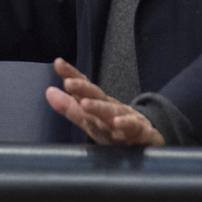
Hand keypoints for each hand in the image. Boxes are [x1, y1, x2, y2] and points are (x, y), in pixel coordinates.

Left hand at [44, 58, 164, 145]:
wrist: (152, 138)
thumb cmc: (116, 128)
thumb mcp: (92, 120)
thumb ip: (70, 108)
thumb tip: (49, 92)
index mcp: (99, 105)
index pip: (84, 88)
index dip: (72, 75)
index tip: (58, 63)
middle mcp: (112, 109)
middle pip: (97, 97)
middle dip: (84, 90)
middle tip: (69, 83)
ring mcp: (128, 119)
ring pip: (113, 112)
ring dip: (100, 108)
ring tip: (86, 104)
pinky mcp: (143, 133)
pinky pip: (134, 129)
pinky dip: (126, 125)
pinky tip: (117, 123)